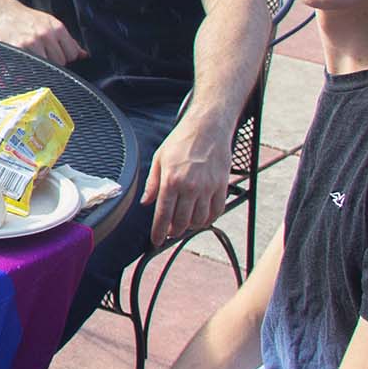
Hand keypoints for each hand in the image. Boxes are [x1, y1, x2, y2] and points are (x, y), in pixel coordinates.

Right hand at [0, 5, 86, 65]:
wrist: (4, 13)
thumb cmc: (28, 19)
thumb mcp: (50, 24)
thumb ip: (67, 40)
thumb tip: (83, 55)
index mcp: (57, 28)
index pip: (73, 53)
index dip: (67, 57)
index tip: (59, 54)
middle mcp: (47, 34)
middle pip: (61, 61)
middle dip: (54, 61)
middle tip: (44, 53)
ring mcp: (33, 42)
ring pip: (48, 65)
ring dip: (43, 64)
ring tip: (35, 54)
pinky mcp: (20, 49)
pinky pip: (33, 65)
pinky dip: (32, 65)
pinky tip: (27, 57)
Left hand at [143, 118, 229, 242]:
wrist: (208, 128)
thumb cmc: (181, 141)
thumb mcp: (159, 159)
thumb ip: (152, 183)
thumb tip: (146, 202)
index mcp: (171, 181)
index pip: (163, 214)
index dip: (158, 231)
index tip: (156, 241)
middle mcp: (190, 187)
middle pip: (181, 221)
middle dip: (174, 231)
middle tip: (170, 232)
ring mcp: (208, 188)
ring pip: (199, 220)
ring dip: (191, 227)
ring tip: (184, 224)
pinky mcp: (221, 186)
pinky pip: (216, 211)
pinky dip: (209, 219)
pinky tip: (202, 218)